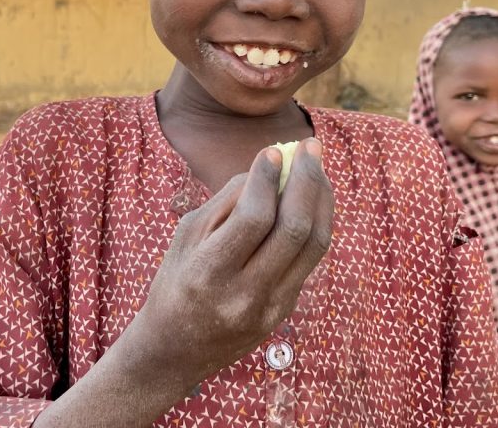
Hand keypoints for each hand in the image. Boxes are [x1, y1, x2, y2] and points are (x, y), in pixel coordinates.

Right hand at [132, 137, 333, 388]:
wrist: (175, 350)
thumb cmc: (176, 281)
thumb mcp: (186, 237)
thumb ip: (227, 202)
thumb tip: (270, 166)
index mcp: (209, 272)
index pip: (253, 218)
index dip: (267, 179)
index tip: (274, 150)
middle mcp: (244, 293)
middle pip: (293, 229)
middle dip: (307, 180)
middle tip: (310, 146)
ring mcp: (271, 307)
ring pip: (314, 244)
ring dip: (321, 198)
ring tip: (318, 166)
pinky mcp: (285, 311)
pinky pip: (310, 259)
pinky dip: (315, 222)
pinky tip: (312, 198)